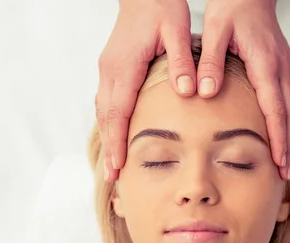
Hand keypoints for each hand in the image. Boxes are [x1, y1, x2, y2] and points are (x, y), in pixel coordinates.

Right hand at [96, 0, 194, 181]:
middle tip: (112, 178)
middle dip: (109, 148)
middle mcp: (111, 69)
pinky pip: (105, 100)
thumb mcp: (177, 30)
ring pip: (103, 110)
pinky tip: (115, 134)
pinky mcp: (112, 66)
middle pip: (106, 117)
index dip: (118, 141)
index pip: (119, 111)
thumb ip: (182, 61)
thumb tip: (187, 91)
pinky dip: (109, 122)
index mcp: (125, 65)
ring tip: (112, 164)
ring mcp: (108, 68)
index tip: (118, 166)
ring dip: (107, 137)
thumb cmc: (161, 6)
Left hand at [199, 0, 289, 178]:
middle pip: (289, 115)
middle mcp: (281, 69)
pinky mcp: (283, 67)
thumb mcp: (214, 31)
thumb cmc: (231, 9)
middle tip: (286, 174)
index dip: (278, 138)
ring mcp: (286, 68)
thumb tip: (207, 91)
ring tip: (289, 163)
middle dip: (289, 147)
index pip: (275, 109)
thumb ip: (210, 62)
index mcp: (265, 63)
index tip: (279, 161)